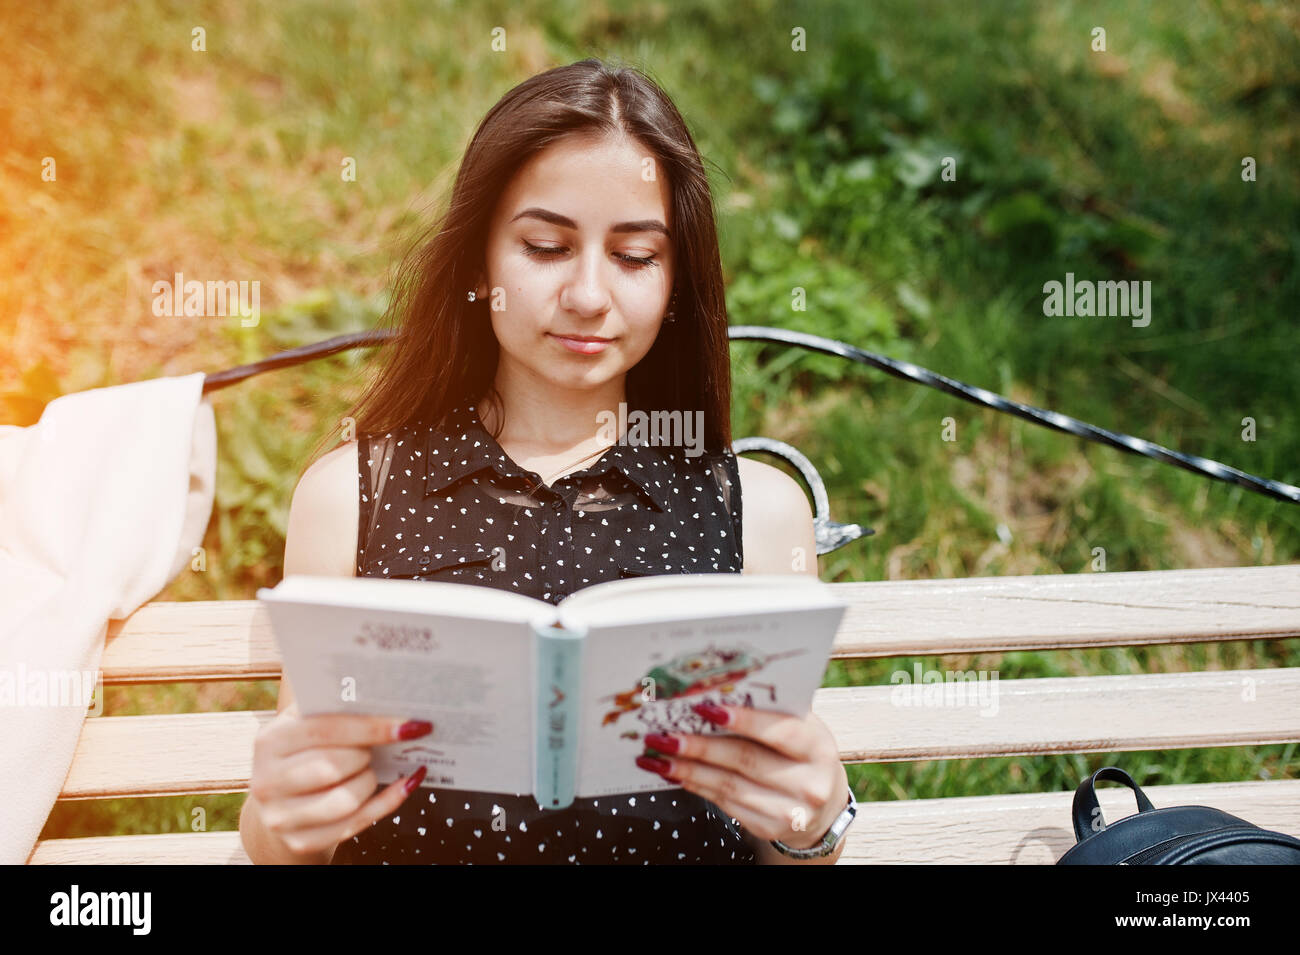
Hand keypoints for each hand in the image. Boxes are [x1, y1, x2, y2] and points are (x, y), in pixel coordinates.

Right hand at [248, 702, 432, 856]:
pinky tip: (405, 785)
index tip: (409, 724)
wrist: (283, 801)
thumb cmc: (306, 753)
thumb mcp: (306, 725)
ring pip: (344, 800)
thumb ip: (333, 705)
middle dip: (366, 755)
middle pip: (332, 766)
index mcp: (270, 741)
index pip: (324, 729)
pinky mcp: (300, 842)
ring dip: (370, 781)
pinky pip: (355, 824)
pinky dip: (386, 803)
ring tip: (373, 769)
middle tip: (377, 748)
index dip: (370, 726)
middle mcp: (267, 781)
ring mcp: (281, 816)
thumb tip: (381, 690)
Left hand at [634, 700, 847, 850]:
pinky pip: (725, 803)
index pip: (778, 730)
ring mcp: (790, 811)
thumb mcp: (799, 727)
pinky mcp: (769, 827)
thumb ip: (768, 710)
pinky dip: (696, 786)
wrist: (822, 803)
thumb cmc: (801, 752)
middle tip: (663, 735)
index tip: (703, 708)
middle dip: (698, 746)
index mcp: (817, 746)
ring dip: (686, 770)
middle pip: (745, 760)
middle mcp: (808, 782)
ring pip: (728, 786)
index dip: (742, 720)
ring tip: (656, 758)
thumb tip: (713, 693)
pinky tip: (675, 774)